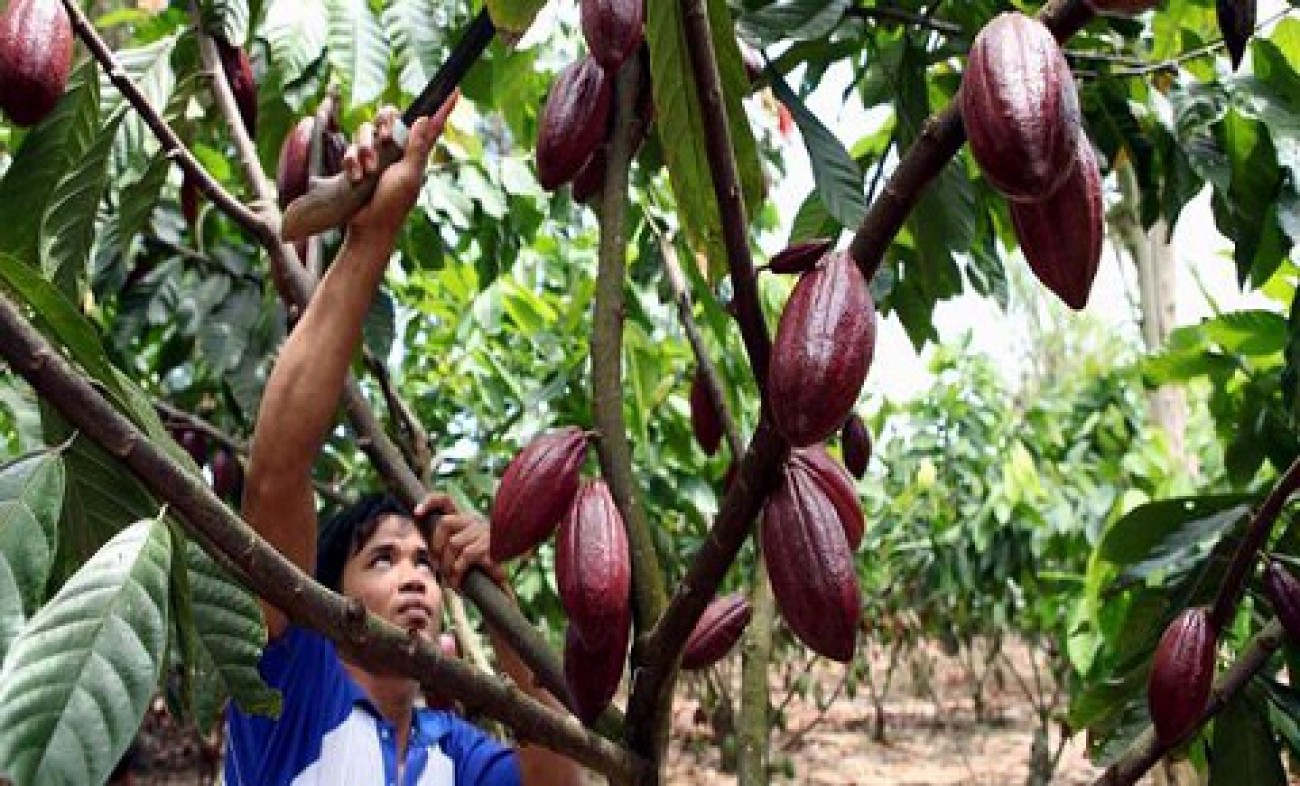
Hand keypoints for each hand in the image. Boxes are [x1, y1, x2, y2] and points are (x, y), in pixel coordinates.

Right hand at [342, 92, 457, 241]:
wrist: (368, 225)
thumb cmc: (393, 204)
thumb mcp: (409, 175)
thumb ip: (416, 147)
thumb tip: (424, 118)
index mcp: (415, 152)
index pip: (432, 125)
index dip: (443, 108)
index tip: (456, 90)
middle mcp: (397, 149)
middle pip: (389, 116)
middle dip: (383, 122)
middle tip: (384, 137)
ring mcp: (376, 155)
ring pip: (365, 130)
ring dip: (364, 149)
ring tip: (367, 170)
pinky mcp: (358, 162)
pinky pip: (351, 148)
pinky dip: (351, 161)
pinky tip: (355, 175)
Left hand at [415, 493, 507, 590]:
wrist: (512, 571)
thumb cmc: (483, 562)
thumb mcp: (465, 549)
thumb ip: (447, 545)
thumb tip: (428, 549)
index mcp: (465, 519)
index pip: (445, 500)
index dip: (429, 503)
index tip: (416, 513)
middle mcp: (474, 520)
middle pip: (444, 523)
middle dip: (436, 546)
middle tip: (438, 565)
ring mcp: (483, 532)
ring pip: (454, 543)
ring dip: (447, 564)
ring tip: (450, 579)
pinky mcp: (491, 547)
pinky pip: (466, 557)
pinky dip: (458, 572)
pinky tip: (458, 583)